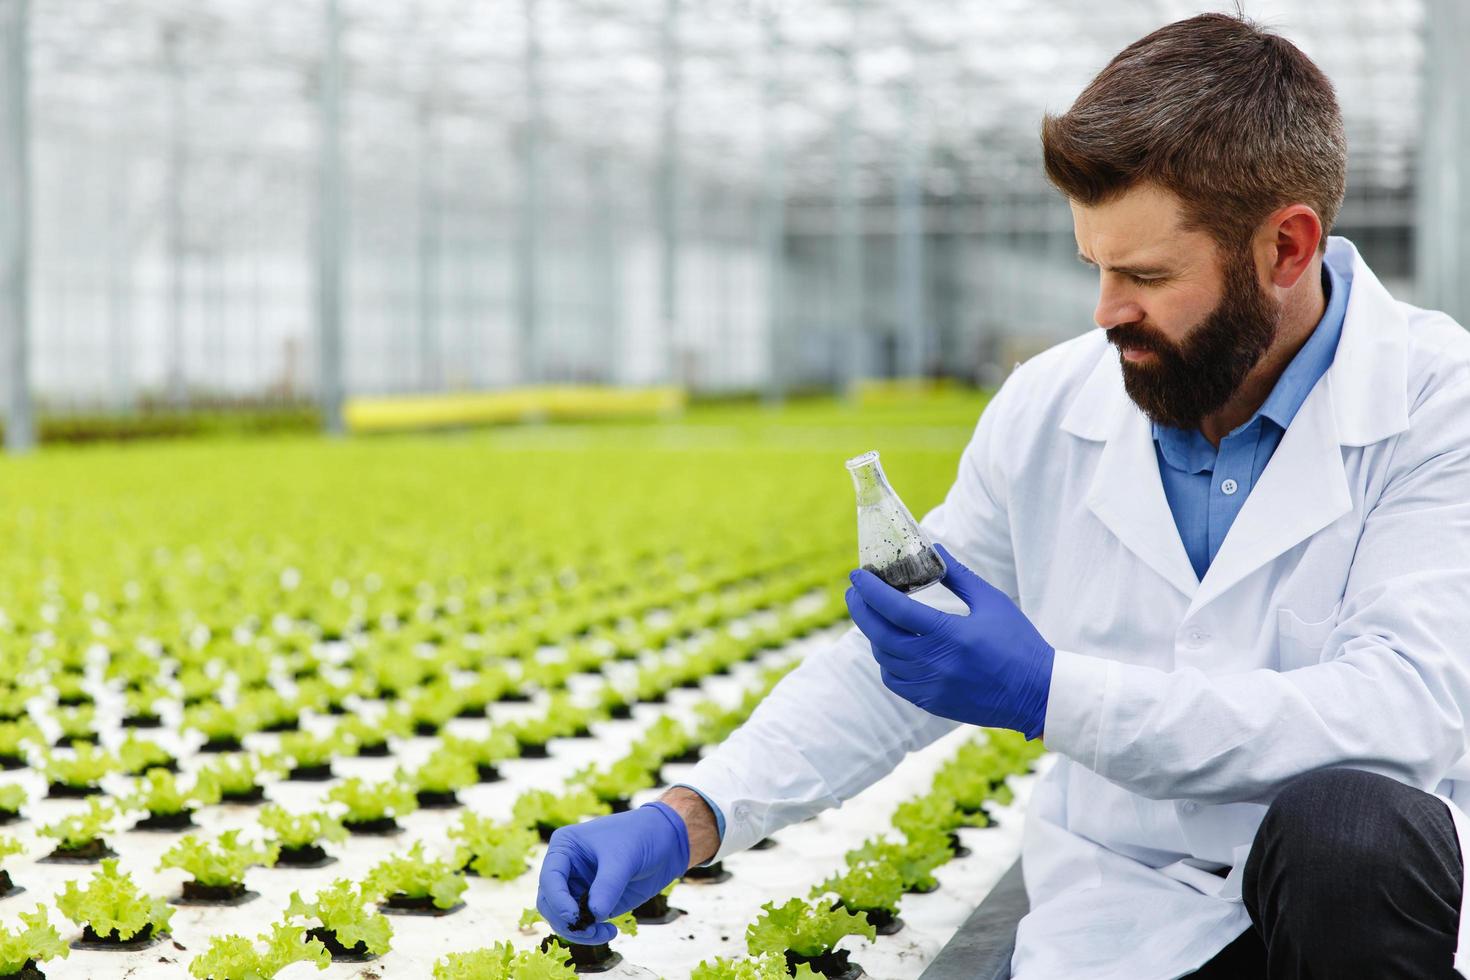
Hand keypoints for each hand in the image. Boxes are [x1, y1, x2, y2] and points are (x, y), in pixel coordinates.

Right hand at [536, 801, 689, 943]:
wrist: (666, 842)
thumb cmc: (641, 837)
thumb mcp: (624, 858)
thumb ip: (607, 886)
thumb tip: (594, 915)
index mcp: (564, 847)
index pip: (549, 879)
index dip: (558, 901)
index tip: (575, 917)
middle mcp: (566, 869)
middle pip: (549, 903)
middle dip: (566, 921)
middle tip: (589, 930)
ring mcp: (578, 887)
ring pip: (562, 919)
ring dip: (578, 932)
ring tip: (605, 933)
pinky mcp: (592, 903)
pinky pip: (582, 925)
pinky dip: (591, 934)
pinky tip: (611, 932)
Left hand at [845, 543, 1054, 738]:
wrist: (1038, 693)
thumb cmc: (1018, 642)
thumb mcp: (991, 601)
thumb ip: (958, 576)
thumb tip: (933, 550)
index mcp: (950, 635)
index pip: (896, 610)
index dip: (871, 591)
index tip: (857, 576)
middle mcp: (936, 663)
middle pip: (880, 635)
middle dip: (861, 611)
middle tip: (854, 592)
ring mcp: (932, 687)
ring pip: (884, 660)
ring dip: (874, 635)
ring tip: (876, 616)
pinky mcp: (932, 703)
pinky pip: (895, 682)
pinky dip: (887, 662)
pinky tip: (892, 647)